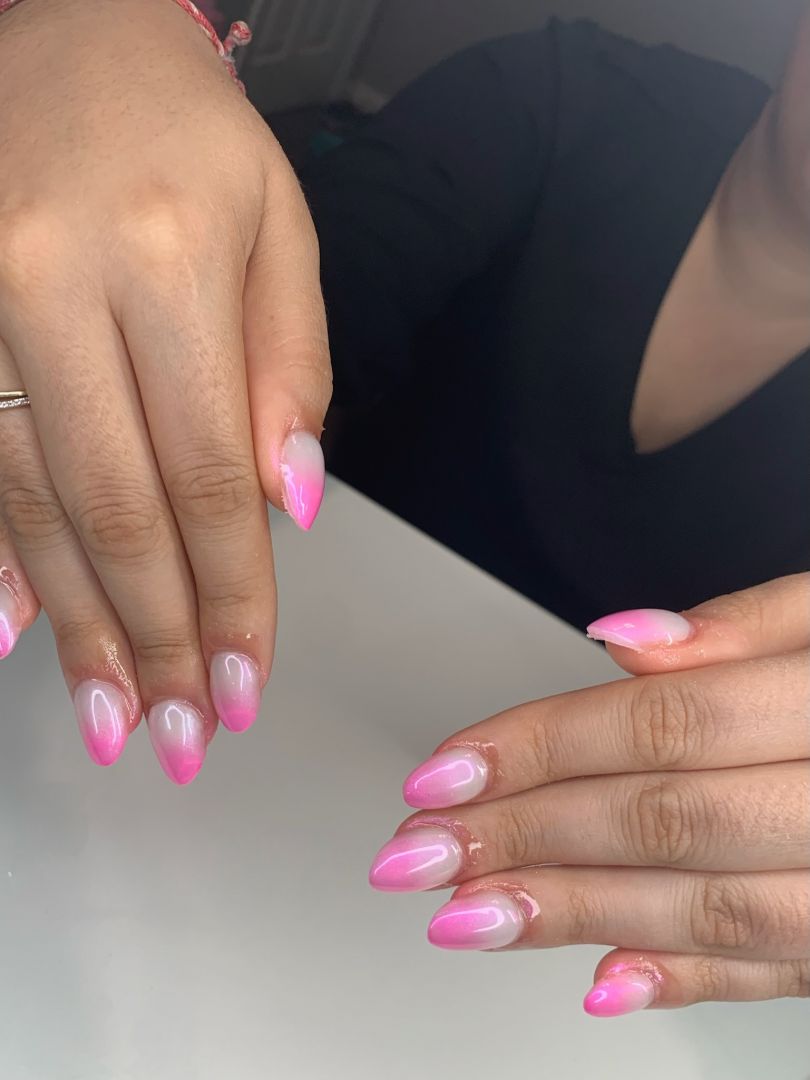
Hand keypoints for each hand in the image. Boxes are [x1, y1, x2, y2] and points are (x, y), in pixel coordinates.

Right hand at [0, 0, 330, 780]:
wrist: (63, 31)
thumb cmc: (186, 132)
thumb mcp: (278, 228)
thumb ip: (291, 367)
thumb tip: (290, 506)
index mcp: (168, 261)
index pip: (212, 478)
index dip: (232, 596)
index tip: (247, 682)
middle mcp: (53, 286)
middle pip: (115, 510)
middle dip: (157, 639)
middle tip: (180, 735)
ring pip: (32, 505)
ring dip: (78, 627)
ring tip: (111, 717)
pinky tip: (12, 637)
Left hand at [369, 574, 809, 1013]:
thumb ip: (756, 623)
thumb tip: (625, 641)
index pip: (664, 722)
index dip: (541, 745)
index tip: (443, 770)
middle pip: (665, 819)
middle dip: (527, 837)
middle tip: (419, 852)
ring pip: (708, 907)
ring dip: (574, 914)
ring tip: (468, 914)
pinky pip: (780, 972)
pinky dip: (688, 979)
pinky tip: (600, 980)